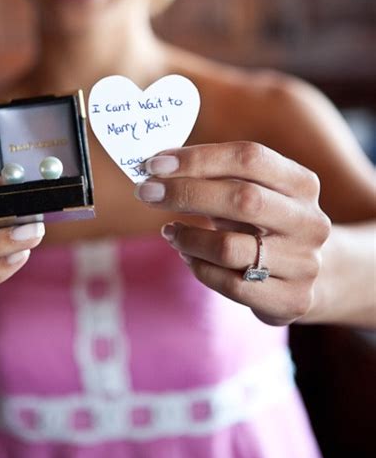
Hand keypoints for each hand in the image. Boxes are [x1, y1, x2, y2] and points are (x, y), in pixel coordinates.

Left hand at [135, 142, 330, 325]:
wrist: (310, 275)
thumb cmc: (265, 223)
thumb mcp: (254, 192)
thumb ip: (217, 177)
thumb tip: (158, 167)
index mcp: (302, 184)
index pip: (249, 158)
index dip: (199, 158)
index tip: (155, 163)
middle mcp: (309, 222)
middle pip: (242, 199)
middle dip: (185, 192)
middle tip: (146, 192)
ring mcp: (304, 263)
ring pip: (229, 248)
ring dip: (188, 237)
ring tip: (169, 231)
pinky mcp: (291, 299)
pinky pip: (229, 284)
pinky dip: (198, 267)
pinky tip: (187, 255)